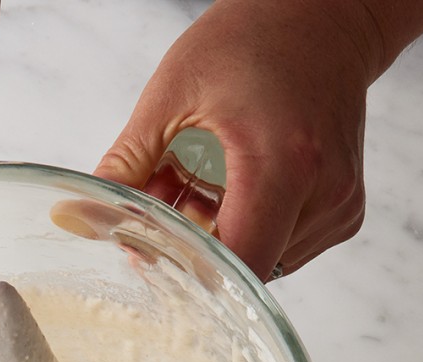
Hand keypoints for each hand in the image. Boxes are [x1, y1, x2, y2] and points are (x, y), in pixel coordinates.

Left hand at [94, 0, 380, 279]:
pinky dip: (249, 230)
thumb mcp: (172, 95)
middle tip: (166, 205)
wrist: (325, 16)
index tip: (154, 258)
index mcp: (283, 163)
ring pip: (263, 263)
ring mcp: (339, 206)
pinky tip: (231, 189)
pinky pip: (285, 248)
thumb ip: (126, 165)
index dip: (190, 274)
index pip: (237, 265)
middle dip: (197, 251)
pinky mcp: (344, 211)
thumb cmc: (251, 41)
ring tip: (200, 186)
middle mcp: (323, 193)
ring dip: (221, 240)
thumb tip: (78, 217)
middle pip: (244, 269)